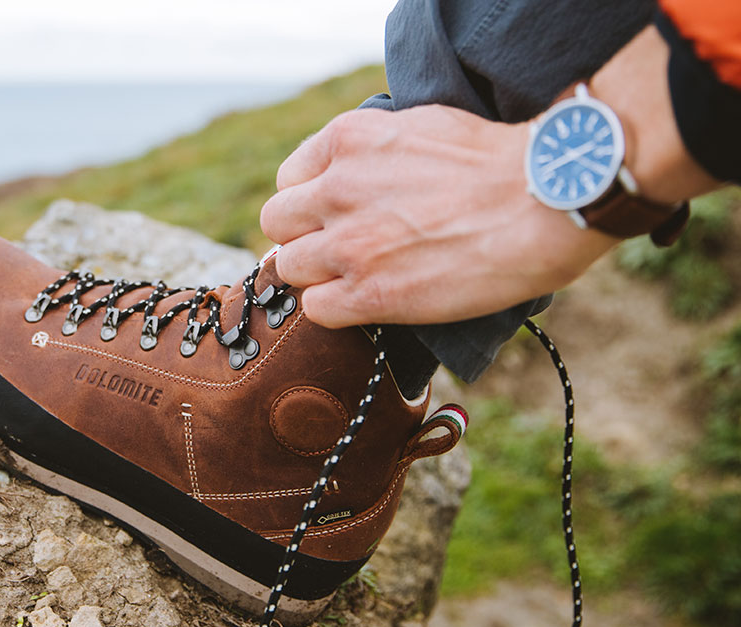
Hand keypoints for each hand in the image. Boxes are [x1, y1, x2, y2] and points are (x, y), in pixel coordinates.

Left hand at [259, 104, 617, 327]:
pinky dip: (335, 309)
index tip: (330, 215)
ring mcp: (348, 244)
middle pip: (277, 223)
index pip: (289, 179)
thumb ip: (371, 150)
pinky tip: (366, 302)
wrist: (541, 200)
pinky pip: (316, 308)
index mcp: (347, 141)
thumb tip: (352, 170)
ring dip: (318, 275)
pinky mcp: (369, 293)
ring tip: (358, 276)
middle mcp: (335, 190)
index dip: (309, 201)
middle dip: (304, 236)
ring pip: (290, 268)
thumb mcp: (419, 125)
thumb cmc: (496, 162)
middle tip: (338, 248)